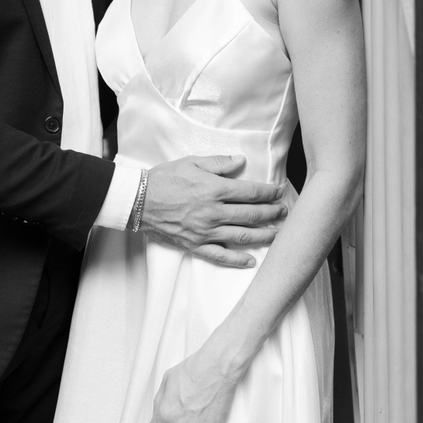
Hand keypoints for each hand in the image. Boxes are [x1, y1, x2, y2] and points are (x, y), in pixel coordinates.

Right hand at [140, 155, 286, 267]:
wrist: (138, 200)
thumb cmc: (164, 178)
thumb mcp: (192, 162)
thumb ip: (219, 163)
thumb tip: (241, 161)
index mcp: (214, 190)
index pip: (250, 192)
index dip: (269, 192)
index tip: (280, 192)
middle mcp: (213, 213)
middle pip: (251, 215)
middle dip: (272, 214)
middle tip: (284, 212)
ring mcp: (205, 232)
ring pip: (241, 236)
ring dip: (263, 236)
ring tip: (278, 234)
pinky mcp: (195, 245)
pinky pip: (220, 256)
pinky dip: (237, 260)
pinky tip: (251, 261)